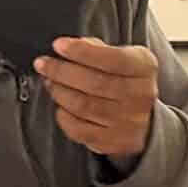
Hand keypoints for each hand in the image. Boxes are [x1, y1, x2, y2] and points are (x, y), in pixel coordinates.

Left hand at [38, 37, 158, 160]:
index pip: (113, 59)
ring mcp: (128, 121)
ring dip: (59, 92)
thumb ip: (100, 49)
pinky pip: (79, 130)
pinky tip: (60, 106)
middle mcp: (140, 95)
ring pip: (84, 106)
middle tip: (43, 64)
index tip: (58, 45)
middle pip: (94, 83)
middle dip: (61, 71)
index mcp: (144, 68)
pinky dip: (64, 116)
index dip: (82, 52)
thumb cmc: (126, 81)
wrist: (144, 121)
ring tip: (50, 82)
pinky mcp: (113, 142)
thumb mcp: (124, 56)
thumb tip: (72, 46)